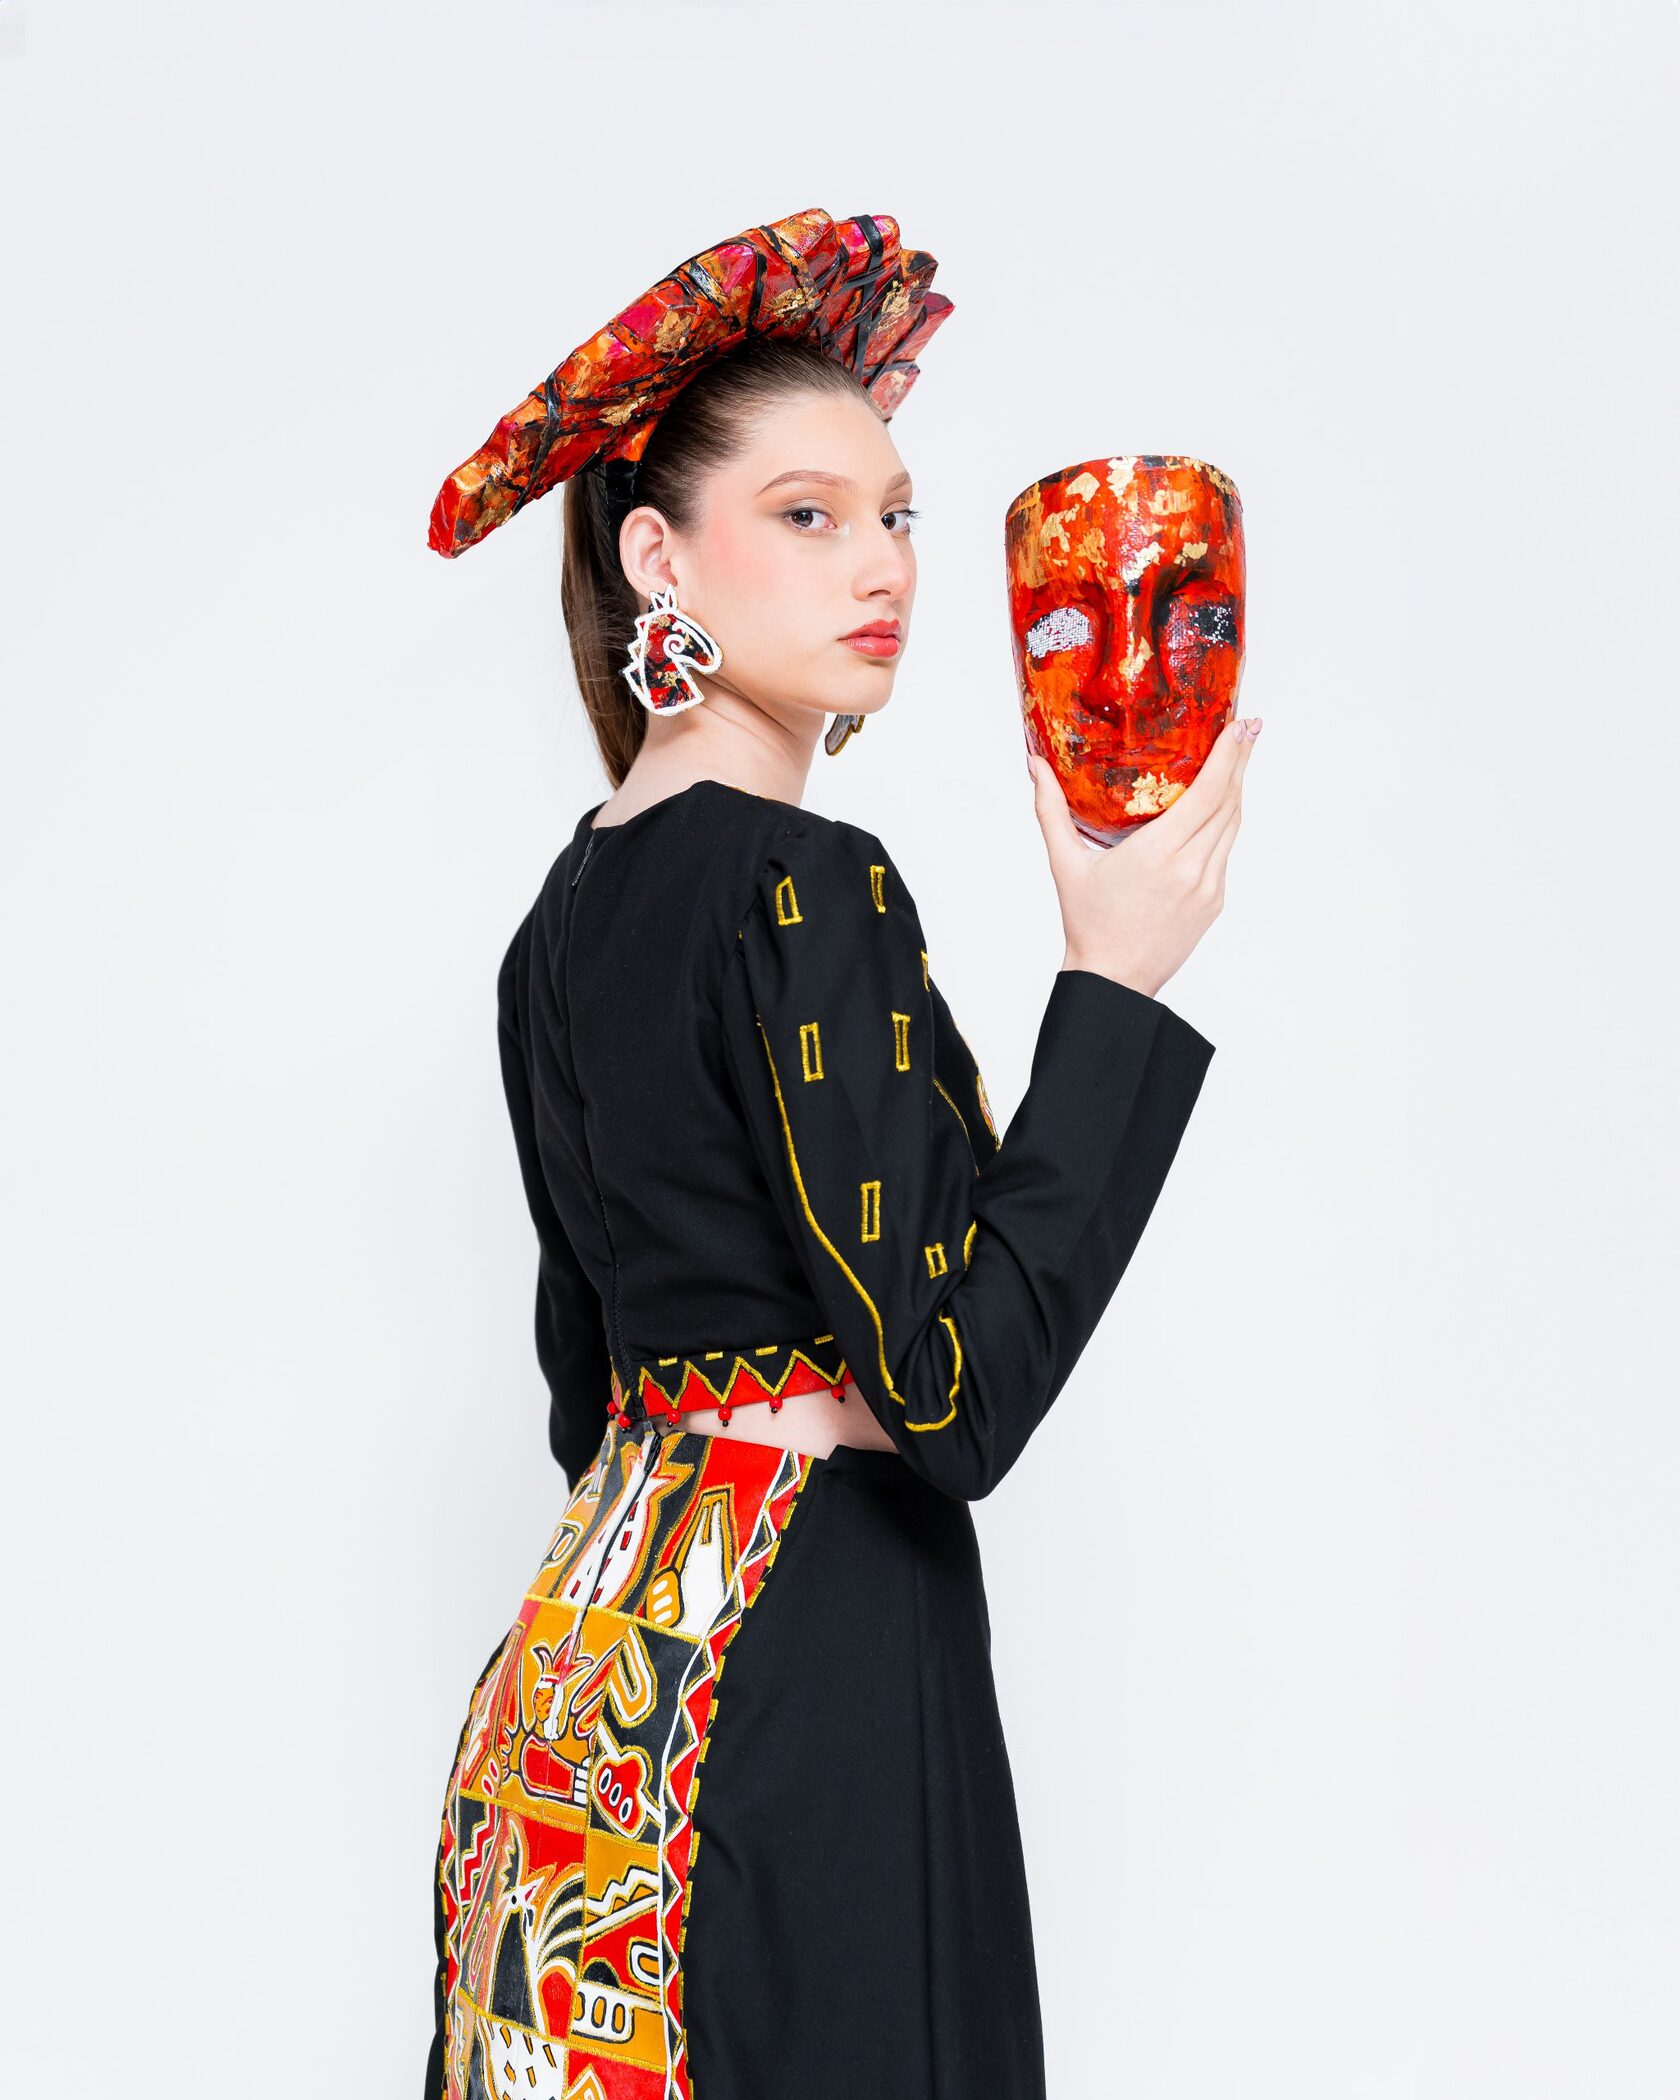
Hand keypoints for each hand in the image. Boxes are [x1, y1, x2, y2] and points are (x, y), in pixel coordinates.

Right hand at [1030, 716, 1259, 997]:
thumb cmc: (1087, 923)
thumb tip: (1035, 765)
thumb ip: (1050, 810)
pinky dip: (1223, 825)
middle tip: (1248, 727)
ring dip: (1236, 791)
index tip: (1242, 725)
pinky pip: (1225, 852)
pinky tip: (1216, 810)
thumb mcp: (1065, 864)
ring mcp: (1208, 886)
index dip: (1229, 755)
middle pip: (1229, 802)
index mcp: (1157, 853)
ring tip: (1236, 761)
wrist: (1113, 979)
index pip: (1208, 792)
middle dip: (1241, 761)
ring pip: (1232, 826)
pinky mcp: (1214, 901)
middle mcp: (1191, 867)